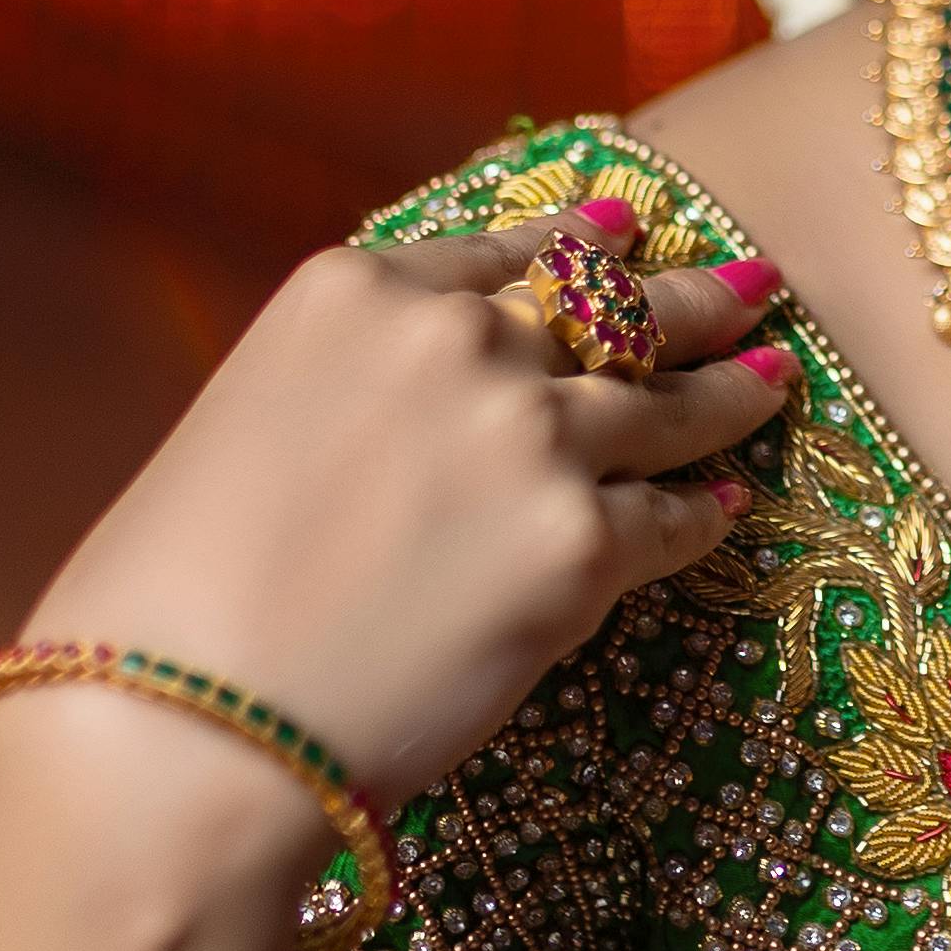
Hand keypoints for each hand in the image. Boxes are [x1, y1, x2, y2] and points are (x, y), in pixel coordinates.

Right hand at [11, 201, 794, 820]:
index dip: (574, 241)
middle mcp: (458, 341)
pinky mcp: (581, 544)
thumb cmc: (174, 601)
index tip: (621, 228)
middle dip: (688, 296)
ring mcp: (530, 436)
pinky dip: (703, 516)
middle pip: (610, 309)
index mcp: (359, 292)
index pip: (500, 254)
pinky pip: (671, 521)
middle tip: (750, 283)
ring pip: (665, 404)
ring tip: (776, 376)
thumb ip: (358, 384)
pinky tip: (728, 507)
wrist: (188, 723)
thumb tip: (428, 406)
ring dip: (730, 393)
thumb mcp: (252, 422)